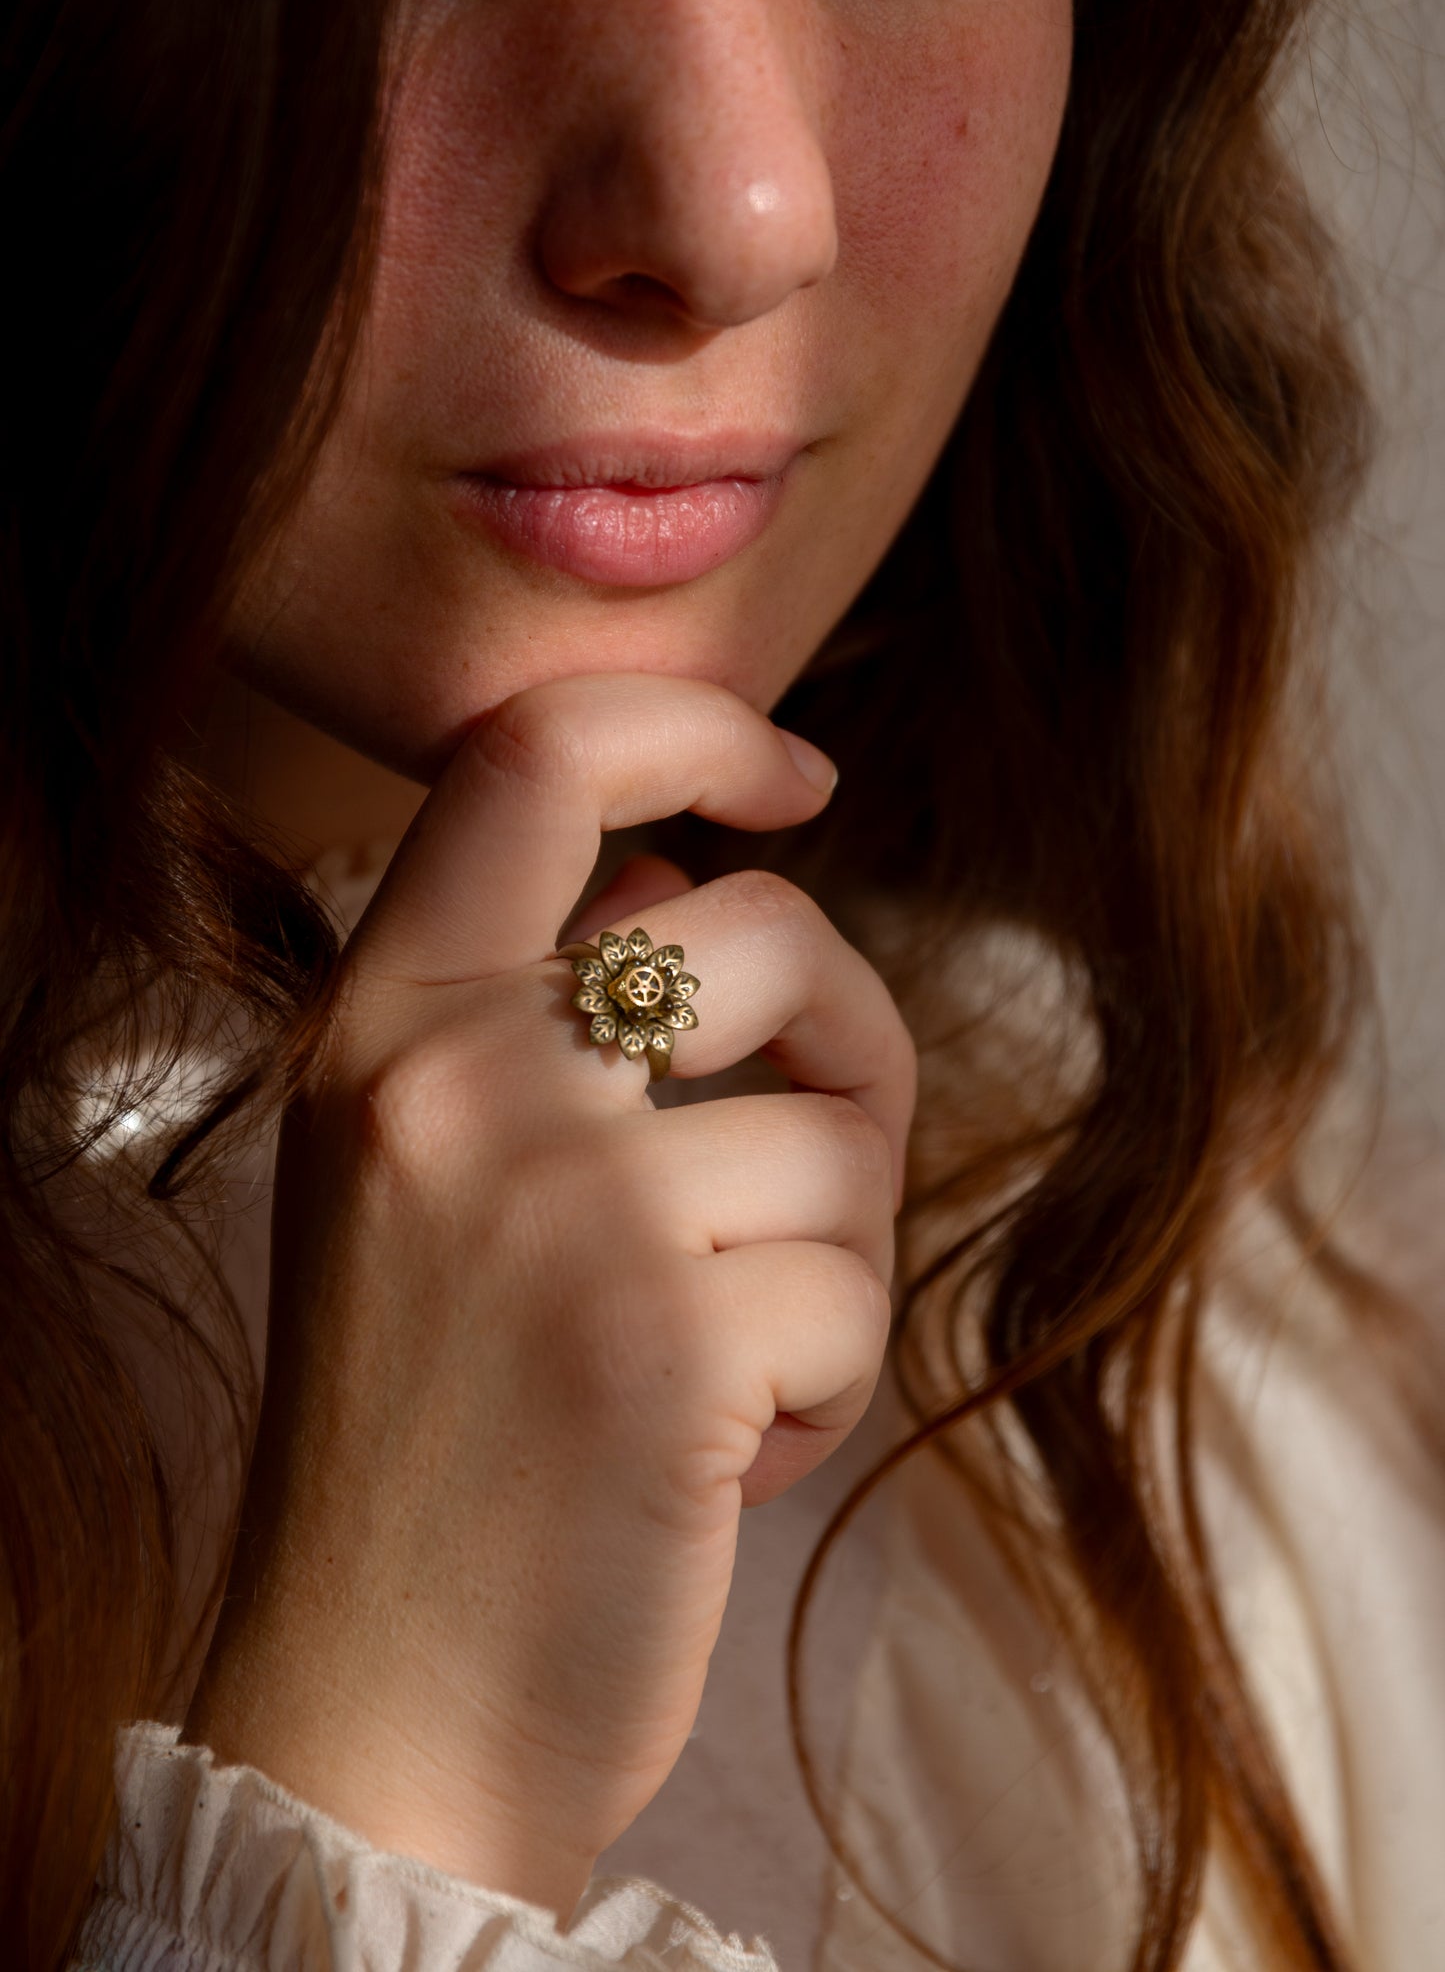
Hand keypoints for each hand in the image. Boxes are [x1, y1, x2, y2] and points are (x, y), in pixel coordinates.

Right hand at [184, 673, 915, 1921]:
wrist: (377, 1708)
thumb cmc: (436, 1438)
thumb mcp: (424, 1185)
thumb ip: (534, 1016)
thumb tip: (690, 879)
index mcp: (378, 1024)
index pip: (536, 751)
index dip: (695, 719)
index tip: (794, 779)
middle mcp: (451, 1078)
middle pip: (769, 928)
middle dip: (851, 1049)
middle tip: (808, 1182)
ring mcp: (556, 1201)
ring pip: (842, 1125)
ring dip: (832, 1259)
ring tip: (731, 1363)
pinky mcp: (663, 1337)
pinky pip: (853, 1289)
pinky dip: (827, 1385)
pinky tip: (722, 1458)